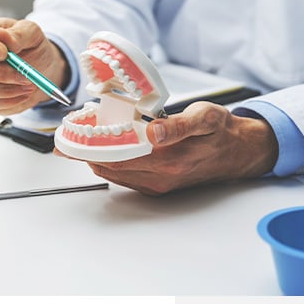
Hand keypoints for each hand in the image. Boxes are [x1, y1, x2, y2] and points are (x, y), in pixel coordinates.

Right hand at [0, 17, 69, 114]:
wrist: (41, 68)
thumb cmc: (31, 46)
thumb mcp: (31, 33)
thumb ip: (17, 33)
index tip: (3, 53)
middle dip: (0, 72)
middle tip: (24, 74)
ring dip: (6, 89)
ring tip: (28, 83)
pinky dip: (9, 100)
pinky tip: (24, 93)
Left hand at [56, 102, 277, 194]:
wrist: (238, 152)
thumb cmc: (220, 131)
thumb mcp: (204, 117)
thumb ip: (177, 125)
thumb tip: (153, 132)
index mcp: (167, 158)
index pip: (116, 154)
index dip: (89, 146)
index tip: (69, 137)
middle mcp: (159, 175)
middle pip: (109, 166)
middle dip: (85, 153)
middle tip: (66, 139)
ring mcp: (158, 183)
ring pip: (114, 173)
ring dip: (94, 159)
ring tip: (79, 143)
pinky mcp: (159, 186)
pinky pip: (125, 178)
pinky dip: (109, 165)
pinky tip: (103, 152)